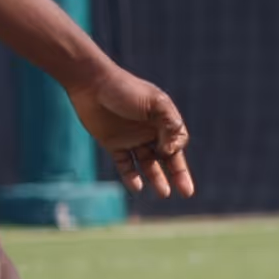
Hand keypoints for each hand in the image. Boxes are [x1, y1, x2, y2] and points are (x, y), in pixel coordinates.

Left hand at [67, 62, 190, 198]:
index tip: (167, 151)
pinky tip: (138, 187)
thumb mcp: (155, 103)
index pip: (178, 142)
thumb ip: (170, 125)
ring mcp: (132, 139)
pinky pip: (125, 165)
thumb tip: (172, 151)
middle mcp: (150, 131)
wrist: (91, 84)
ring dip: (157, 179)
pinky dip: (131, 177)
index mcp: (164, 120)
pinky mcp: (113, 144)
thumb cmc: (126, 90)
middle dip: (178, 175)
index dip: (176, 150)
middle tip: (187, 192)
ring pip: (148, 164)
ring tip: (164, 194)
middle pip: (167, 158)